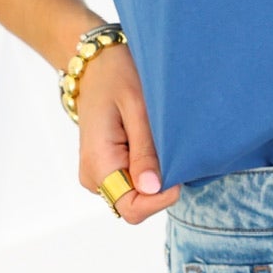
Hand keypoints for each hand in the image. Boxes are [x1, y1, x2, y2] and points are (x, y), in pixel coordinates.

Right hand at [74, 43, 180, 221]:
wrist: (96, 64)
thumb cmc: (116, 77)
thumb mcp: (137, 108)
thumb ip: (144, 151)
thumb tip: (152, 189)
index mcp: (98, 164)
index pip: (131, 208)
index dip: (160, 198)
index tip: (179, 170)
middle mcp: (94, 177)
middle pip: (136, 204)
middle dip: (160, 183)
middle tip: (169, 145)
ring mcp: (99, 174)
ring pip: (137, 195)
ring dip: (156, 174)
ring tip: (157, 138)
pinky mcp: (107, 168)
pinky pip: (133, 181)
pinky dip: (149, 167)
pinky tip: (152, 141)